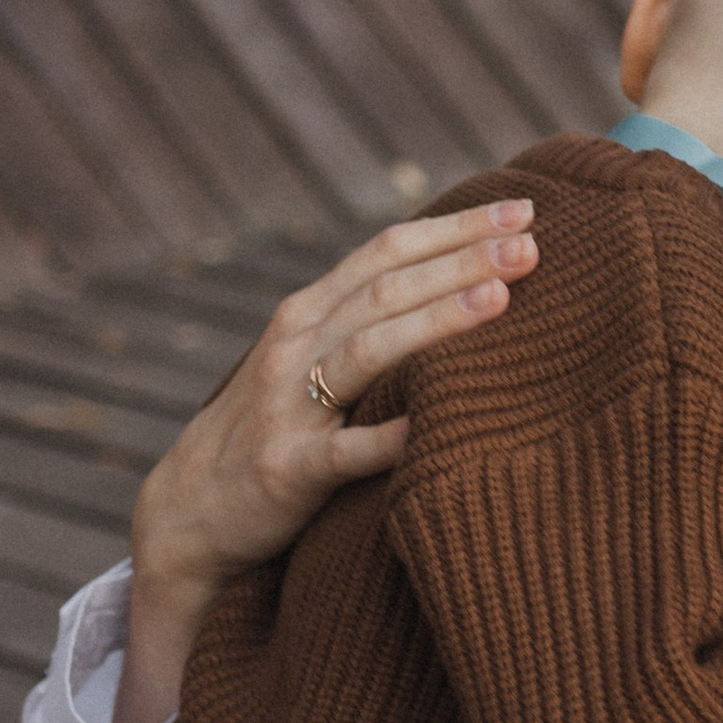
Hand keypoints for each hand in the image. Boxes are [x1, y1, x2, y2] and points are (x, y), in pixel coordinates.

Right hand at [118, 200, 537, 722]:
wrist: (190, 514)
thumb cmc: (278, 428)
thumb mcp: (312, 361)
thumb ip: (371, 322)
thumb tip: (469, 279)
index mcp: (308, 313)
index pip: (386, 252)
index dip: (454, 227)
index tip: (525, 209)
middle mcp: (295, 347)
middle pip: (386, 290)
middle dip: (461, 261)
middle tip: (531, 242)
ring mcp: (287, 408)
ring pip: (367, 350)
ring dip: (436, 320)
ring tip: (500, 296)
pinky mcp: (286, 470)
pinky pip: (344, 453)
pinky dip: (390, 437)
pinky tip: (435, 424)